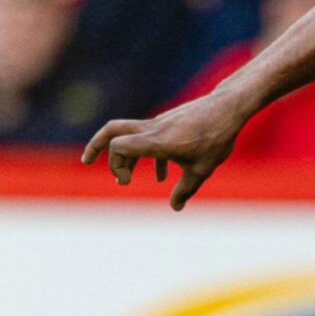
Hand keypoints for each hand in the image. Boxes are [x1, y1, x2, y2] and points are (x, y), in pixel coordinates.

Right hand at [81, 91, 249, 210]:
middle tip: (86, 161)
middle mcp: (152, 129)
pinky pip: (148, 137)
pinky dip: (146, 154)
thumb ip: (185, 190)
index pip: (118, 145)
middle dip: (95, 145)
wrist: (228, 108)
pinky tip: (161, 176)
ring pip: (129, 134)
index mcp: (156, 141)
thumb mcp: (202, 169)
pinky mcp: (168, 123)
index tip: (127, 182)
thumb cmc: (216, 137)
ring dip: (124, 156)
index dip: (115, 164)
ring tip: (125, 177)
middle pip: (112, 130)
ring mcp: (159, 124)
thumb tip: (175, 207)